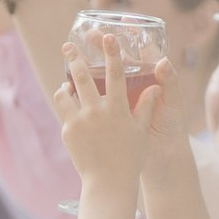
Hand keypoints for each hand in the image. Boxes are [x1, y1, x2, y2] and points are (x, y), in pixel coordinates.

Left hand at [51, 33, 162, 191]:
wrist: (108, 180)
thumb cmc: (130, 156)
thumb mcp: (141, 130)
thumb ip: (144, 106)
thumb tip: (154, 87)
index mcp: (118, 109)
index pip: (116, 74)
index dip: (112, 53)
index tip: (108, 37)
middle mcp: (97, 111)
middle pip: (84, 77)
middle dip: (75, 58)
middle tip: (68, 45)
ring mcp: (79, 120)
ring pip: (66, 92)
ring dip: (66, 83)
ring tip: (66, 79)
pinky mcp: (68, 130)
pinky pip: (64, 110)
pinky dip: (66, 102)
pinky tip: (67, 100)